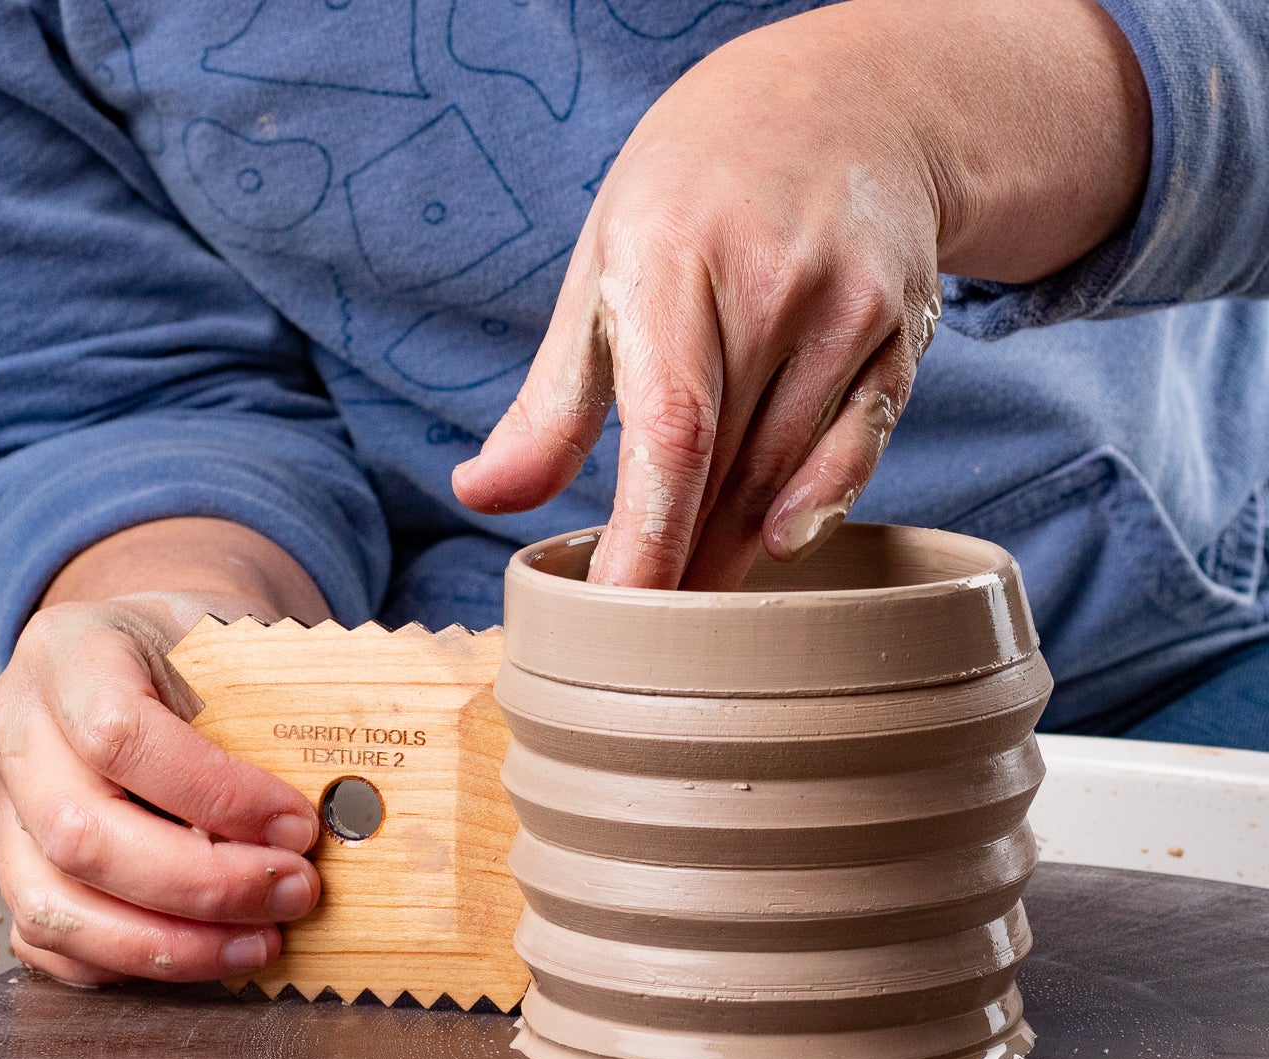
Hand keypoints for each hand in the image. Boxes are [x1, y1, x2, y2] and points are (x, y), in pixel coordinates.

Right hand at [0, 520, 329, 985]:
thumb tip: (350, 804)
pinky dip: (135, 963)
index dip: (216, 796)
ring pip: (56, 907)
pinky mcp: (12, 867)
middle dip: (205, 884)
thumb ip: (273, 710)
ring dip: (172, 943)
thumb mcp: (235, 645)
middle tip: (296, 891)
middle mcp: (12, 728)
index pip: (119, 736)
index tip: (298, 825)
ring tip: (261, 942)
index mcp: (67, 652)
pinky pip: (50, 944)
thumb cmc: (197, 652)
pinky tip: (209, 953)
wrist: (143, 646)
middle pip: (83, 836)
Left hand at [453, 0, 1148, 588]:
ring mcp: (851, 308)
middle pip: (729, 471)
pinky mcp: (903, 331)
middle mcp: (774, 286)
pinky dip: (820, 506)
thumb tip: (480, 495)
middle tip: (645, 636)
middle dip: (684, 564)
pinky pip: (863, 444)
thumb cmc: (695, 195)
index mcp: (674, 265)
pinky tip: (781, 546)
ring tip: (697, 598)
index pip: (669, 432)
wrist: (846, 98)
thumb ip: (551, 399)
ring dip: (738, 548)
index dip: (645, 538)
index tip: (615, 615)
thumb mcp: (603, 267)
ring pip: (791, 471)